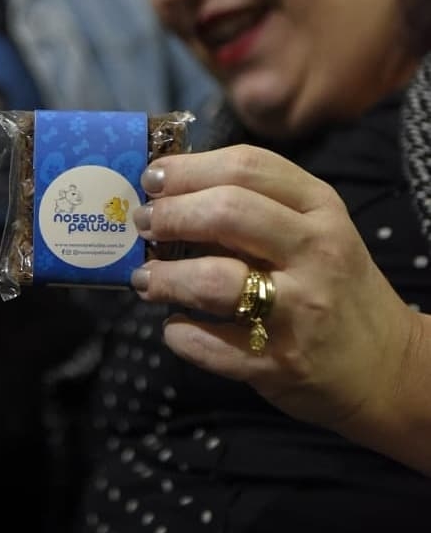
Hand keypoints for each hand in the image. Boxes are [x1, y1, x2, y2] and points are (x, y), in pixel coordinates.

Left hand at [130, 144, 421, 433]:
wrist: (388, 366)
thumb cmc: (330, 281)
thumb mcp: (312, 228)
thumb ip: (254, 203)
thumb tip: (168, 189)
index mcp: (319, 207)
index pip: (246, 167)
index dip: (187, 169)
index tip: (151, 178)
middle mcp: (315, 251)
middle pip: (227, 213)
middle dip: (170, 215)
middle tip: (143, 223)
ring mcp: (300, 310)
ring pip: (213, 280)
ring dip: (164, 277)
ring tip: (145, 278)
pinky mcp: (281, 363)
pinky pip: (212, 345)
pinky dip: (180, 334)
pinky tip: (174, 326)